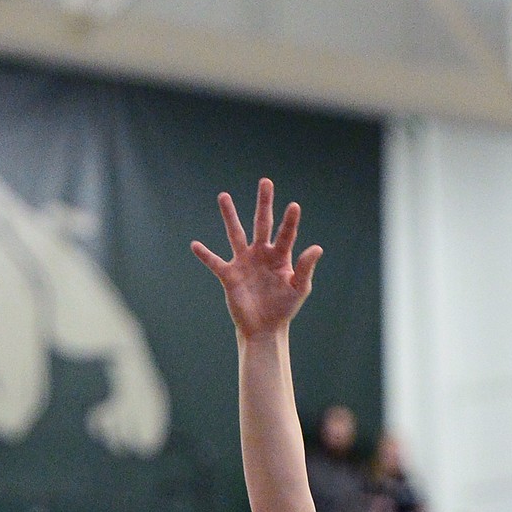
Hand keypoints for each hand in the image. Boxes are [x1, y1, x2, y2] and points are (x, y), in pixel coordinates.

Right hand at [191, 178, 322, 339]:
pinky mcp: (229, 276)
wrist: (264, 329)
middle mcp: (261, 254)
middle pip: (262, 223)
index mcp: (280, 256)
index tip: (294, 206)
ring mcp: (244, 262)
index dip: (290, 221)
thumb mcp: (299, 289)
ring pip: (236, 234)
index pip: (286, 234)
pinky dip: (205, 255)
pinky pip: (215, 262)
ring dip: (230, 216)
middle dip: (264, 203)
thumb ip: (305, 268)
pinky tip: (195, 245)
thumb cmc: (283, 308)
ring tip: (224, 196)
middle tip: (266, 182)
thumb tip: (316, 247)